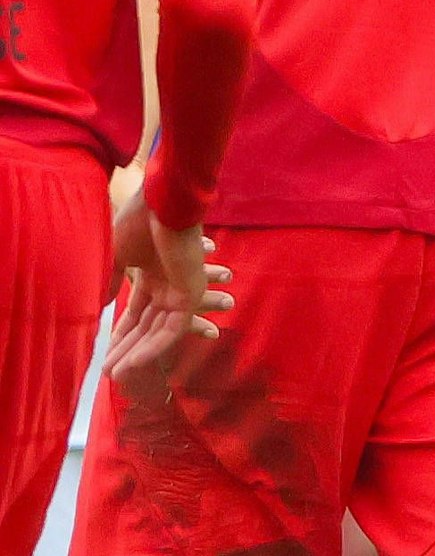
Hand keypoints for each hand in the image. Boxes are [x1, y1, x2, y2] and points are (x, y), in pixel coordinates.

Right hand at [104, 193, 232, 382]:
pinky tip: (132, 364)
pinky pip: (172, 329)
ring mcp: (181, 290)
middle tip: (108, 376)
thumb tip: (99, 304)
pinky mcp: (190, 294)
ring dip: (136, 355)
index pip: (136, 314)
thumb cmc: (140, 221)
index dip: (121, 336)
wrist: (163, 202)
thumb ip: (111, 281)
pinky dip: (153, 347)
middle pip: (146, 327)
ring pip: (158, 333)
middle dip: (126, 351)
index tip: (105, 356)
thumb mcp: (117, 255)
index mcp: (153, 275)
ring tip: (115, 377)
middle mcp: (168, 285)